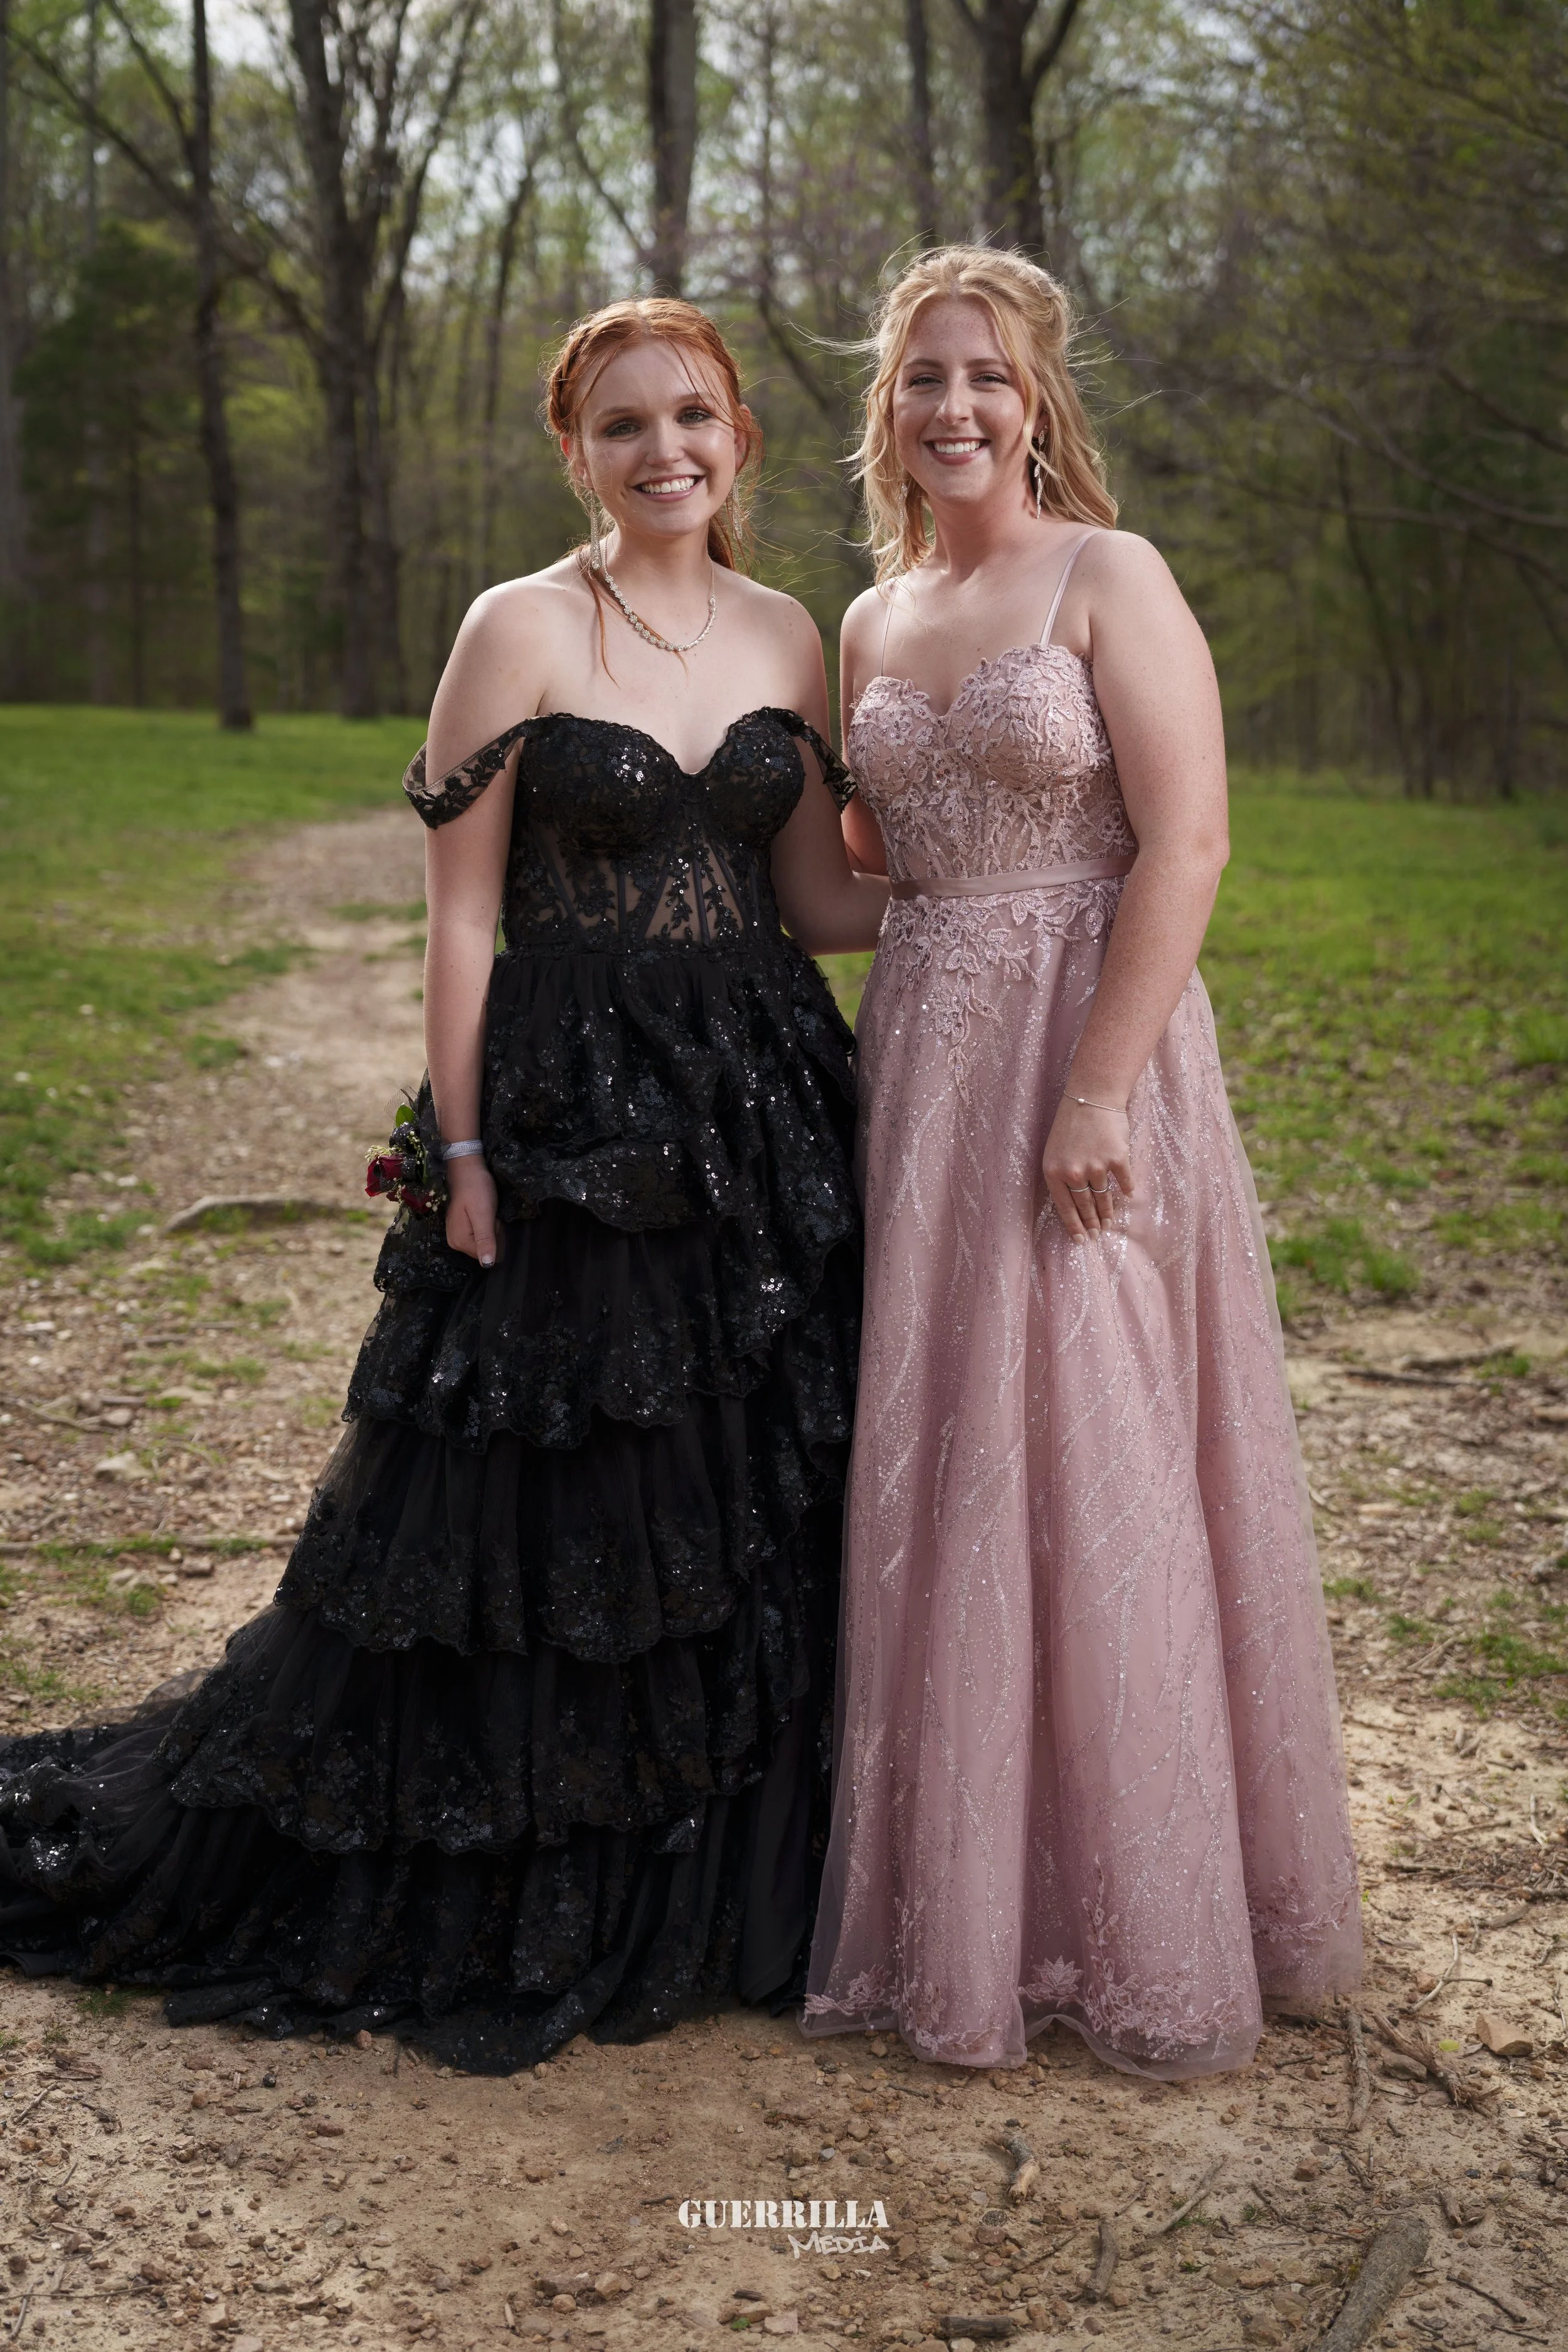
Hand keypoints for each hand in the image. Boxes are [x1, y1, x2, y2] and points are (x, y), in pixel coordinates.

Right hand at [445, 1154, 499, 1266]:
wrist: (467, 1169)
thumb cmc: (477, 1189)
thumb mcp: (483, 1215)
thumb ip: (485, 1240)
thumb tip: (487, 1265)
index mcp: (459, 1241)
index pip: (486, 1254)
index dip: (494, 1238)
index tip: (492, 1219)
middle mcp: (454, 1242)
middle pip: (483, 1249)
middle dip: (491, 1234)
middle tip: (489, 1214)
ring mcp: (455, 1234)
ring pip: (482, 1242)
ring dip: (489, 1229)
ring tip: (486, 1211)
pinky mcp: (459, 1227)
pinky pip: (478, 1234)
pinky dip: (484, 1225)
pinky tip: (482, 1212)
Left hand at [1043, 1098, 1131, 1239]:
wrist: (1091, 1097)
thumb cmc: (1070, 1123)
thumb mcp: (1055, 1151)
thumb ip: (1062, 1175)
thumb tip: (1075, 1201)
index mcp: (1053, 1172)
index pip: (1064, 1208)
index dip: (1074, 1226)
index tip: (1081, 1240)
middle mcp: (1073, 1173)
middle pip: (1085, 1206)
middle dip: (1092, 1223)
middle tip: (1098, 1235)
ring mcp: (1096, 1166)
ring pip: (1103, 1197)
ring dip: (1108, 1213)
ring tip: (1109, 1223)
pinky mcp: (1117, 1159)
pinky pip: (1123, 1182)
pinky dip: (1126, 1190)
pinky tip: (1127, 1196)